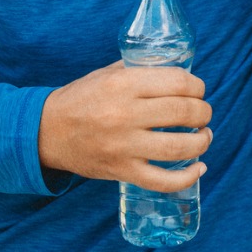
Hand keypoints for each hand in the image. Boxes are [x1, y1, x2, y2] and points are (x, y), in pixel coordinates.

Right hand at [37, 62, 211, 190]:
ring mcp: (124, 146)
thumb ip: (141, 70)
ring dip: (202, 141)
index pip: (177, 82)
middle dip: (203, 112)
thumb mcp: (108, 74)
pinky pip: (163, 181)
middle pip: (183, 113)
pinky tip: (199, 168)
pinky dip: (187, 177)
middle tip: (203, 113)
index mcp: (123, 84)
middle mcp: (125, 114)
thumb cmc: (81, 98)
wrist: (47, 132)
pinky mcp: (122, 171)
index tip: (199, 90)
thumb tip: (179, 71)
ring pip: (179, 147)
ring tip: (204, 136)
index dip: (197, 86)